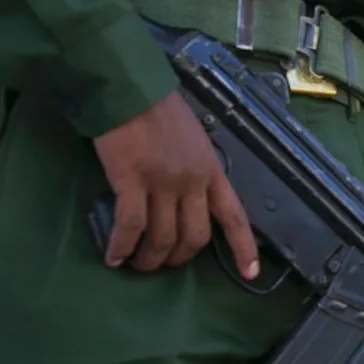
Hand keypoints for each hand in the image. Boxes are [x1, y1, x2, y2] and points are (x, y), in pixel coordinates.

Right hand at [92, 90, 258, 278]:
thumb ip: (196, 171)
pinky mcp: (132, 182)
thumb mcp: (194, 142)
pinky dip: (121, 246)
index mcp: (212, 171)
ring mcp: (164, 183)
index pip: (235, 216)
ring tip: (135, 263)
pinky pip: (130, 226)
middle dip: (177, 258)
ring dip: (149, 258)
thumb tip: (185, 200)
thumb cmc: (160, 112)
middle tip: (160, 261)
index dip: (243, 248)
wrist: (131, 90)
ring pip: (163, 238)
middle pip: (195, 237)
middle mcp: (193, 182)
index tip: (250, 274)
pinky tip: (112, 256)